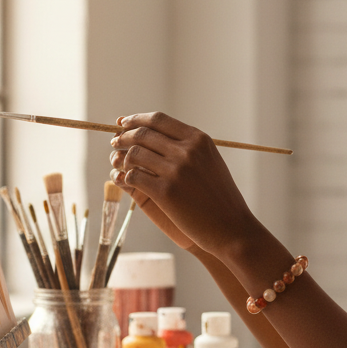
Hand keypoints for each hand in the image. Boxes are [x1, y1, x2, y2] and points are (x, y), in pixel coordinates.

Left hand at [109, 112, 259, 255]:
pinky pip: (133, 177)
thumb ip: (189, 148)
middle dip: (124, 136)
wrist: (232, 228)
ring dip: (122, 157)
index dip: (137, 119)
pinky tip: (125, 181)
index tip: (124, 123)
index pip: (159, 119)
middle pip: (143, 134)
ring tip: (120, 163)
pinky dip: (125, 177)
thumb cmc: (221, 198)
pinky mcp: (165, 192)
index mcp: (199, 140)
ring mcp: (176, 171)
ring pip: (134, 154)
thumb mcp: (211, 162)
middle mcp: (187, 151)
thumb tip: (158, 136)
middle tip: (115, 142)